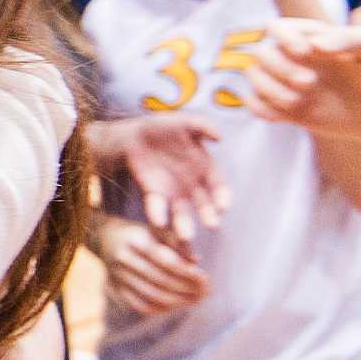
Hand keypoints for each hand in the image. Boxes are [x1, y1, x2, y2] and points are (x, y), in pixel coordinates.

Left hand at [93, 114, 227, 241]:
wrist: (136, 136)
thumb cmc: (164, 129)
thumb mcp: (184, 123)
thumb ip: (202, 127)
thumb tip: (220, 136)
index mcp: (203, 167)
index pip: (217, 184)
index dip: (221, 194)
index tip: (224, 204)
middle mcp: (191, 184)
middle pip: (203, 203)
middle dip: (208, 214)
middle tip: (212, 225)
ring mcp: (173, 191)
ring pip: (182, 211)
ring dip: (184, 224)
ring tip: (186, 236)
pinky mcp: (154, 193)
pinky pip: (157, 205)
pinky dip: (158, 212)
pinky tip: (159, 220)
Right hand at [96, 217, 208, 316]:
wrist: (104, 239)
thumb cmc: (139, 232)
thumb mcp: (156, 229)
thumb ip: (176, 242)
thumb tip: (196, 261)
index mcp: (135, 240)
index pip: (166, 261)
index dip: (188, 273)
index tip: (206, 279)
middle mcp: (124, 259)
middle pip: (161, 280)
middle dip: (187, 289)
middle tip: (206, 292)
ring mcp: (118, 277)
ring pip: (152, 295)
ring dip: (178, 301)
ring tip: (196, 300)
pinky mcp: (116, 289)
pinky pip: (140, 305)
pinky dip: (161, 308)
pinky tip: (176, 305)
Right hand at [244, 18, 360, 144]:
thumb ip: (349, 38)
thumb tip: (315, 45)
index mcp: (312, 36)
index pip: (277, 27)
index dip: (284, 38)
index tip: (306, 53)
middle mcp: (295, 58)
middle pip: (260, 52)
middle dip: (279, 68)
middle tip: (310, 83)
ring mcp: (290, 83)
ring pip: (254, 77)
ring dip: (269, 89)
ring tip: (297, 101)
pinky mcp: (288, 110)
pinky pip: (256, 105)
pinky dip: (260, 108)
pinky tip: (281, 116)